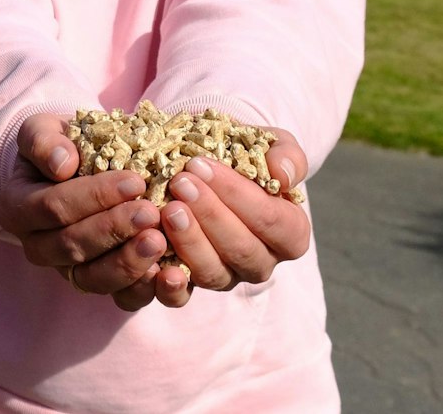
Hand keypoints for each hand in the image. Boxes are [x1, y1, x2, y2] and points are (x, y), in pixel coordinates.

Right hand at [0, 113, 169, 311]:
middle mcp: (37, 246)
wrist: (77, 165)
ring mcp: (67, 271)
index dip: (93, 197)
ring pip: (93, 279)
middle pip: (71, 247)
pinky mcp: (100, 284)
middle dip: (113, 230)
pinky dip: (144, 289)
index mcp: (16, 208)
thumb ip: (43, 141)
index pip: (52, 207)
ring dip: (128, 263)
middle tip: (151, 212)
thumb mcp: (43, 129)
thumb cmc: (61, 145)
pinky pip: (119, 299)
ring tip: (159, 241)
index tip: (134, 180)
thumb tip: (62, 164)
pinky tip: (169, 271)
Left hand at [152, 126, 310, 307]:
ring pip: (213, 273)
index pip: (273, 221)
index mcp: (290, 233)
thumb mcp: (272, 146)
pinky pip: (181, 296)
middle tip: (180, 183)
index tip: (201, 165)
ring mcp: (227, 277)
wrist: (211, 166)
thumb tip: (283, 175)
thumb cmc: (246, 156)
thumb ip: (286, 157)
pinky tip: (153, 263)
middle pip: (242, 250)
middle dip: (210, 215)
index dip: (238, 195)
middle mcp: (261, 262)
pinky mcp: (193, 286)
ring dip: (189, 242)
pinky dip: (167, 285)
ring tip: (166, 209)